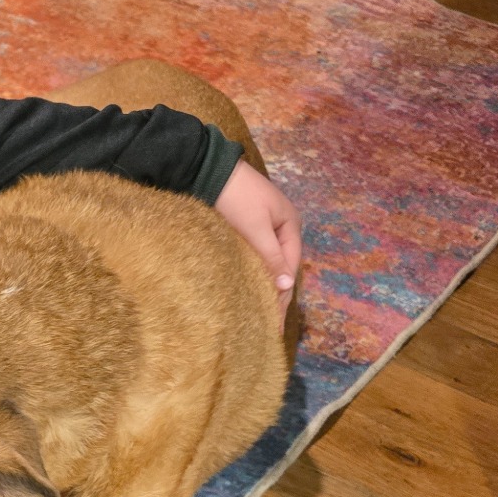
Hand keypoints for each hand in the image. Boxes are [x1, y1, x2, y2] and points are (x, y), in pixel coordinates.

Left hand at [213, 163, 300, 313]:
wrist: (206, 170)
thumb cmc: (235, 197)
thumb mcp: (256, 227)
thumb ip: (270, 256)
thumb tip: (286, 286)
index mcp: (290, 226)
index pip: (290, 267)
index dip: (282, 293)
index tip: (274, 320)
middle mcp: (280, 229)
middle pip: (280, 268)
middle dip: (275, 295)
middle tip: (266, 326)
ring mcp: (262, 230)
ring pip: (266, 265)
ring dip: (262, 286)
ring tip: (256, 315)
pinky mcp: (243, 231)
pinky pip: (252, 258)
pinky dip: (250, 275)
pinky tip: (245, 291)